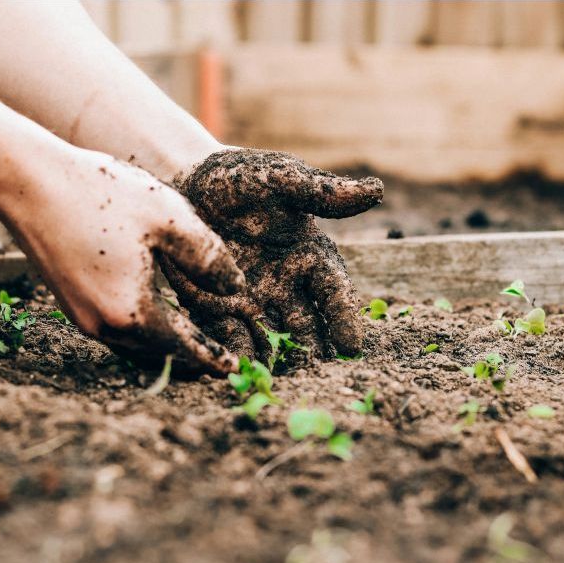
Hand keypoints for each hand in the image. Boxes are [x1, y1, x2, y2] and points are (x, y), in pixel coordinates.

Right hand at [5, 148, 244, 374]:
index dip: (212, 357)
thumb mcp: (169, 218)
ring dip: (166, 345)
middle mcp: (104, 326)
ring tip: (194, 341)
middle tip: (219, 359)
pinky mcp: (70, 304)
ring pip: (136, 344)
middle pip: (159, 353)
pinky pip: (116, 330)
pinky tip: (156, 315)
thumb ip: (209, 257)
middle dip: (191, 357)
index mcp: (132, 312)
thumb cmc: (101, 194)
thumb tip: (236, 288)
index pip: (184, 346)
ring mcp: (82, 317)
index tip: (235, 369)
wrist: (28, 182)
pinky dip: (143, 330)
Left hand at [162, 149, 382, 361]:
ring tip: (282, 384)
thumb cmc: (240, 178)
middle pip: (307, 326)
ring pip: (273, 339)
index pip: (334, 292)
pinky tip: (240, 372)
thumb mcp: (279, 179)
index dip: (344, 318)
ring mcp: (254, 301)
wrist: (187, 183)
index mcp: (310, 257)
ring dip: (279, 361)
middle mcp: (287, 286)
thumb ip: (321, 192)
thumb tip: (376, 191)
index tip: (352, 346)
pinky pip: (231, 337)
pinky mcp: (219, 309)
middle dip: (314, 352)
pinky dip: (237, 354)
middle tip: (318, 376)